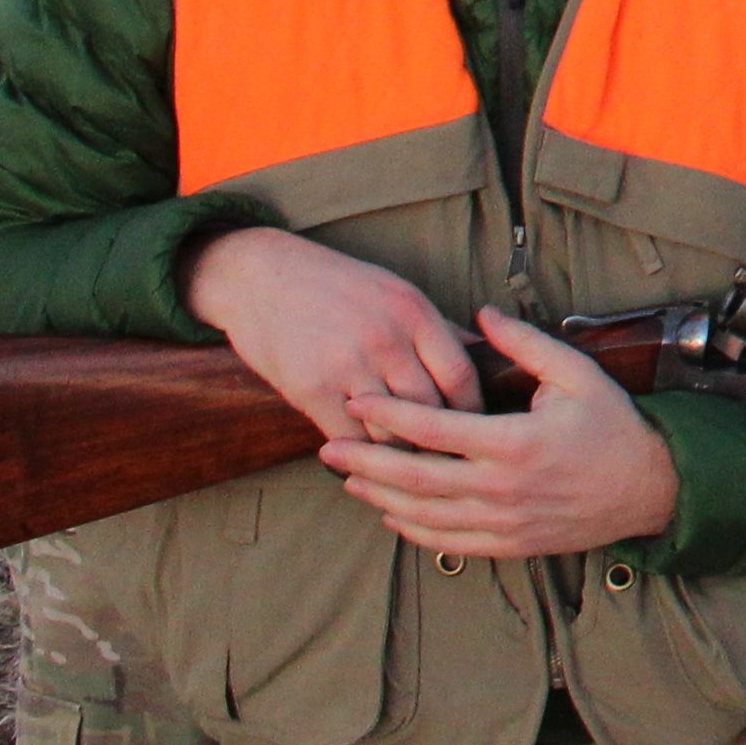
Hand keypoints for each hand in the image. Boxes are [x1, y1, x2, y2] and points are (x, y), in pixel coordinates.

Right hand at [186, 226, 480, 445]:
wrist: (261, 277)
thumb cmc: (337, 286)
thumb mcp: (396, 293)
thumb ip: (437, 329)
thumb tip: (484, 356)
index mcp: (414, 313)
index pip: (461, 375)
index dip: (472, 410)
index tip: (474, 429)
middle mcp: (386, 339)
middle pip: (430, 409)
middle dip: (441, 439)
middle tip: (445, 459)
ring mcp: (347, 365)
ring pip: (391, 431)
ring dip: (400, 453)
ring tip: (407, 467)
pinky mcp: (310, 389)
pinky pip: (350, 439)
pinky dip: (360, 454)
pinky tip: (364, 461)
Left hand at [321, 307, 682, 561]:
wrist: (648, 488)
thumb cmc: (612, 427)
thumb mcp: (577, 374)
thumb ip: (525, 344)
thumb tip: (481, 315)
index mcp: (514, 442)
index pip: (434, 428)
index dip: (390, 415)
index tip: (357, 401)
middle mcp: (502, 488)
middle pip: (415, 477)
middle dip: (365, 461)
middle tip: (329, 446)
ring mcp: (503, 522)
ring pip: (424, 514)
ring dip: (380, 497)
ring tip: (349, 478)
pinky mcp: (508, 544)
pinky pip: (447, 541)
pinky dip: (412, 529)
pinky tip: (391, 514)